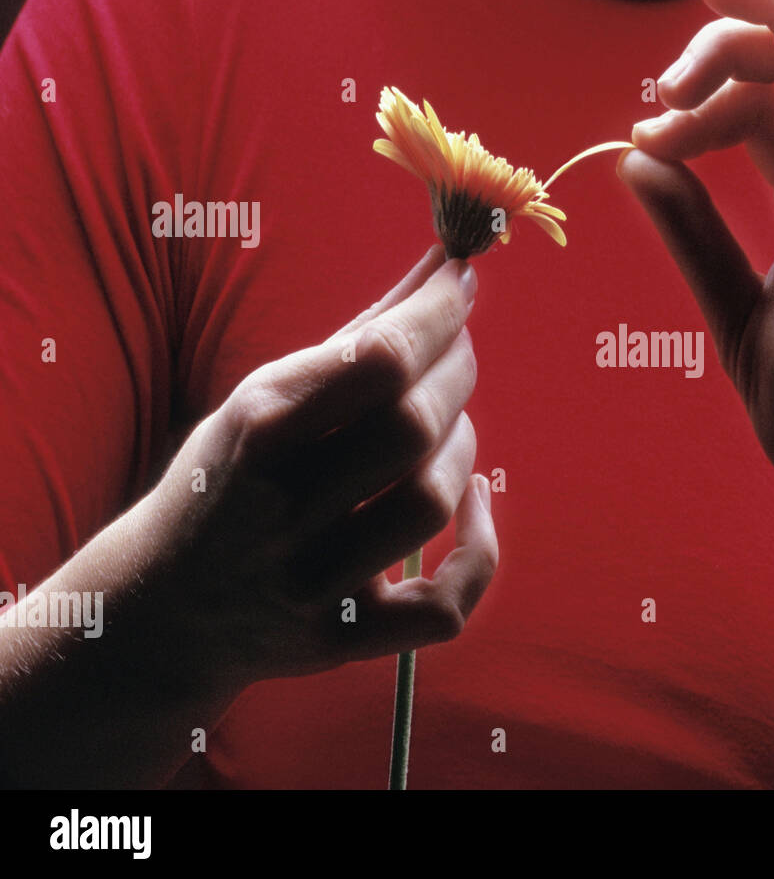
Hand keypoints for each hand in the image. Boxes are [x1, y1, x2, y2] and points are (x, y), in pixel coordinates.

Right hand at [147, 246, 496, 688]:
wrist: (161, 609)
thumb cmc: (234, 479)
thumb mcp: (267, 398)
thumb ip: (362, 336)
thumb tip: (447, 266)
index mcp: (256, 429)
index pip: (378, 358)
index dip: (439, 314)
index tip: (462, 283)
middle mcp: (279, 505)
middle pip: (414, 426)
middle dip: (458, 371)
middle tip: (458, 352)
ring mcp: (311, 580)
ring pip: (432, 501)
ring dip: (465, 451)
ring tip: (449, 428)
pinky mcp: (342, 639)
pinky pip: (445, 606)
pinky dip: (480, 551)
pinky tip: (476, 504)